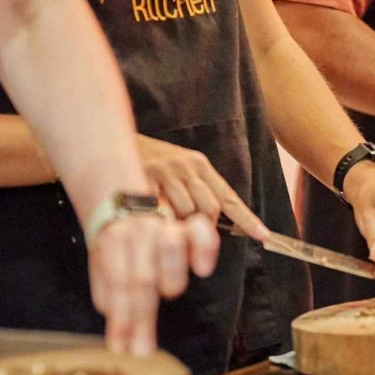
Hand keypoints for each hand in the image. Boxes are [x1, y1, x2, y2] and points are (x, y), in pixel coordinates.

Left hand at [89, 211, 218, 356]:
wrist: (120, 188)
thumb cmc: (115, 235)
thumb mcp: (100, 256)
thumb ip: (105, 283)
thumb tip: (108, 311)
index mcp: (112, 240)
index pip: (117, 283)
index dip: (119, 318)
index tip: (120, 348)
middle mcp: (138, 230)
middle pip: (141, 276)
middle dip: (141, 317)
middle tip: (142, 350)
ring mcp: (164, 223)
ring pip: (169, 245)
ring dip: (171, 272)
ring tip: (169, 294)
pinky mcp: (189, 221)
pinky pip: (201, 231)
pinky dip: (205, 248)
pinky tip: (202, 269)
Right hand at [137, 136, 269, 238]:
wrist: (111, 138)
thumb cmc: (148, 160)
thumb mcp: (178, 167)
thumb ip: (195, 189)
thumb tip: (209, 222)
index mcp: (198, 163)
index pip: (228, 196)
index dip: (246, 219)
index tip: (263, 235)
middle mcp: (184, 166)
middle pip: (209, 210)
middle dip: (202, 227)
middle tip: (188, 231)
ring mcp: (164, 174)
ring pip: (186, 214)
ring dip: (179, 225)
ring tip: (165, 218)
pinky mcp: (143, 181)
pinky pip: (161, 212)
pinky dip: (161, 221)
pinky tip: (153, 217)